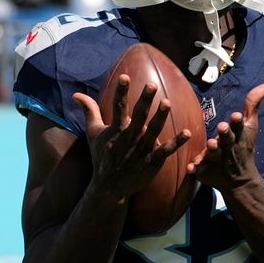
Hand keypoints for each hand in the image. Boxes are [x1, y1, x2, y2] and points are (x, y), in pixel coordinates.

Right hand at [73, 74, 191, 200]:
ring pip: (153, 131)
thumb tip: (76, 94)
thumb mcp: (94, 133)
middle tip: (152, 85)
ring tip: (166, 103)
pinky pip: (166, 151)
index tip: (124, 76)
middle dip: (145, 101)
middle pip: (138, 116)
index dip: (121, 92)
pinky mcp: (152, 161)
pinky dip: (176, 143)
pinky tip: (187, 133)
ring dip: (160, 117)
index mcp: (117, 128)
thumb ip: (89, 111)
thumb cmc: (103, 156)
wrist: (109, 186)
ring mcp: (142, 149)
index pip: (118, 106)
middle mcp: (130, 137)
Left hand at [187, 84, 263, 192]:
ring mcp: (217, 160)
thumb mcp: (251, 126)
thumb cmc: (244, 147)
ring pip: (214, 154)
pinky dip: (196, 169)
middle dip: (225, 133)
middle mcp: (228, 148)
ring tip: (211, 143)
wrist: (240, 181)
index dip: (237, 122)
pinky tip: (191, 167)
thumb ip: (253, 105)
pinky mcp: (206, 171)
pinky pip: (200, 170)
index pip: (239, 127)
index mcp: (239, 136)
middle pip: (227, 139)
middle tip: (222, 126)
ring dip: (213, 149)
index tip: (236, 115)